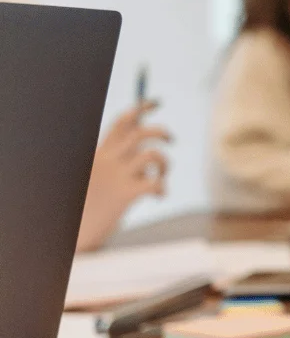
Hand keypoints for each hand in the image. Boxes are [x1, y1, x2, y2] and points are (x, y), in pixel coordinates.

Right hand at [77, 102, 170, 251]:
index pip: (122, 121)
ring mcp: (116, 178)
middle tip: (171, 141)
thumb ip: (115, 158)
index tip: (156, 102)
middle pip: (142, 132)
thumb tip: (141, 140)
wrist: (70, 234)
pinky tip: (158, 196)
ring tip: (162, 176)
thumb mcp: (98, 175)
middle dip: (162, 131)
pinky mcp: (125, 196)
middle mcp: (108, 161)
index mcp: (100, 153)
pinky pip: (155, 183)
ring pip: (153, 154)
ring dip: (165, 163)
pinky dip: (162, 188)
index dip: (141, 107)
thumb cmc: (87, 205)